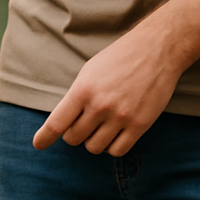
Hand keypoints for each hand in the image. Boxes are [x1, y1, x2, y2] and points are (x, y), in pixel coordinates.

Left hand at [32, 21, 181, 154]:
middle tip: (86, 121)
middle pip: (73, 139)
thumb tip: (59, 126)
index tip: (39, 144)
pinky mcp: (140, 124)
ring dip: (94, 140)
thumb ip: (74, 99)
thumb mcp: (88, 73)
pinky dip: (113, 146)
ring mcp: (121, 116)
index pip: (56, 124)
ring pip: (93, 147)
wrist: (160, 48)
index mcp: (83, 91)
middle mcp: (100, 106)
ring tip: (103, 125)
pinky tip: (116, 133)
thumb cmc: (119, 59)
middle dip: (76, 133)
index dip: (44, 138)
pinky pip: (117, 151)